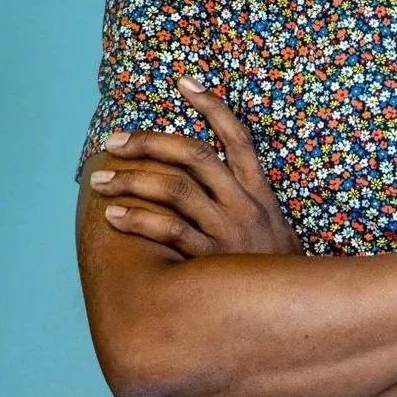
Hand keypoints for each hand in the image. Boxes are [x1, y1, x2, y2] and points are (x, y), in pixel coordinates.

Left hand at [90, 75, 304, 258]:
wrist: (295, 314)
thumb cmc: (274, 270)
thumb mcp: (272, 225)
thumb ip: (246, 199)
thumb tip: (216, 173)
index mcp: (258, 190)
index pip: (237, 135)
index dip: (212, 106)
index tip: (184, 82)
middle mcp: (243, 203)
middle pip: (194, 156)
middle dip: (151, 142)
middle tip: (116, 140)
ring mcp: (226, 231)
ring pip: (175, 190)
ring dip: (132, 180)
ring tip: (101, 179)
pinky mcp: (210, 261)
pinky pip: (168, 233)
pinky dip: (139, 221)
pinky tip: (114, 217)